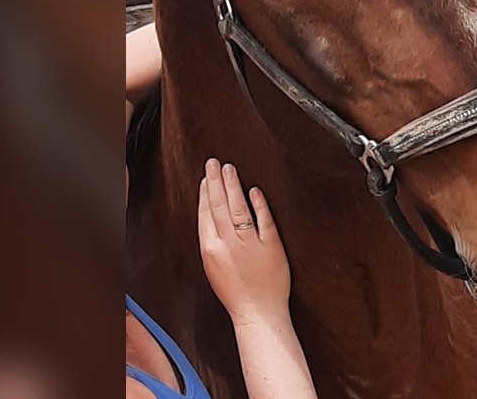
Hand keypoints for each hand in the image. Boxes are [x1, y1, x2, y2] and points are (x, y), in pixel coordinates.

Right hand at [198, 159, 290, 327]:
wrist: (257, 313)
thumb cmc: (236, 293)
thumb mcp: (214, 267)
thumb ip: (213, 242)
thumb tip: (211, 218)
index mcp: (211, 250)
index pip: (205, 214)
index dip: (205, 193)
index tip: (206, 177)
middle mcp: (228, 244)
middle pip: (218, 206)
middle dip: (215, 181)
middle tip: (213, 162)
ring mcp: (249, 244)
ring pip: (238, 208)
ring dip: (233, 186)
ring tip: (230, 168)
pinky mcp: (271, 246)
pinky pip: (264, 220)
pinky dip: (259, 204)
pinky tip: (254, 190)